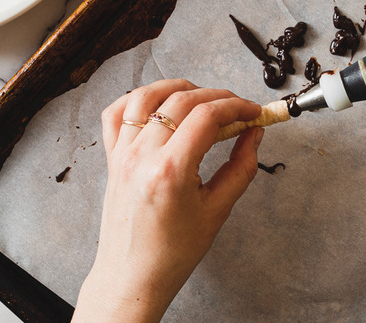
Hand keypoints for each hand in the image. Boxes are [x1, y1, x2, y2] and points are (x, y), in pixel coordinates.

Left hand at [72, 79, 262, 321]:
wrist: (132, 277)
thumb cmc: (171, 253)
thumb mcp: (217, 211)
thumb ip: (240, 167)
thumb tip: (253, 135)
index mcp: (169, 171)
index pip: (207, 116)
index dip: (236, 106)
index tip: (252, 111)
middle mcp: (141, 156)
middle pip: (181, 100)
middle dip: (216, 96)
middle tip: (236, 109)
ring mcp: (121, 155)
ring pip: (145, 96)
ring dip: (176, 88)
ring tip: (199, 97)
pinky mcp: (111, 159)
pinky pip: (116, 113)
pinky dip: (136, 100)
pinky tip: (157, 104)